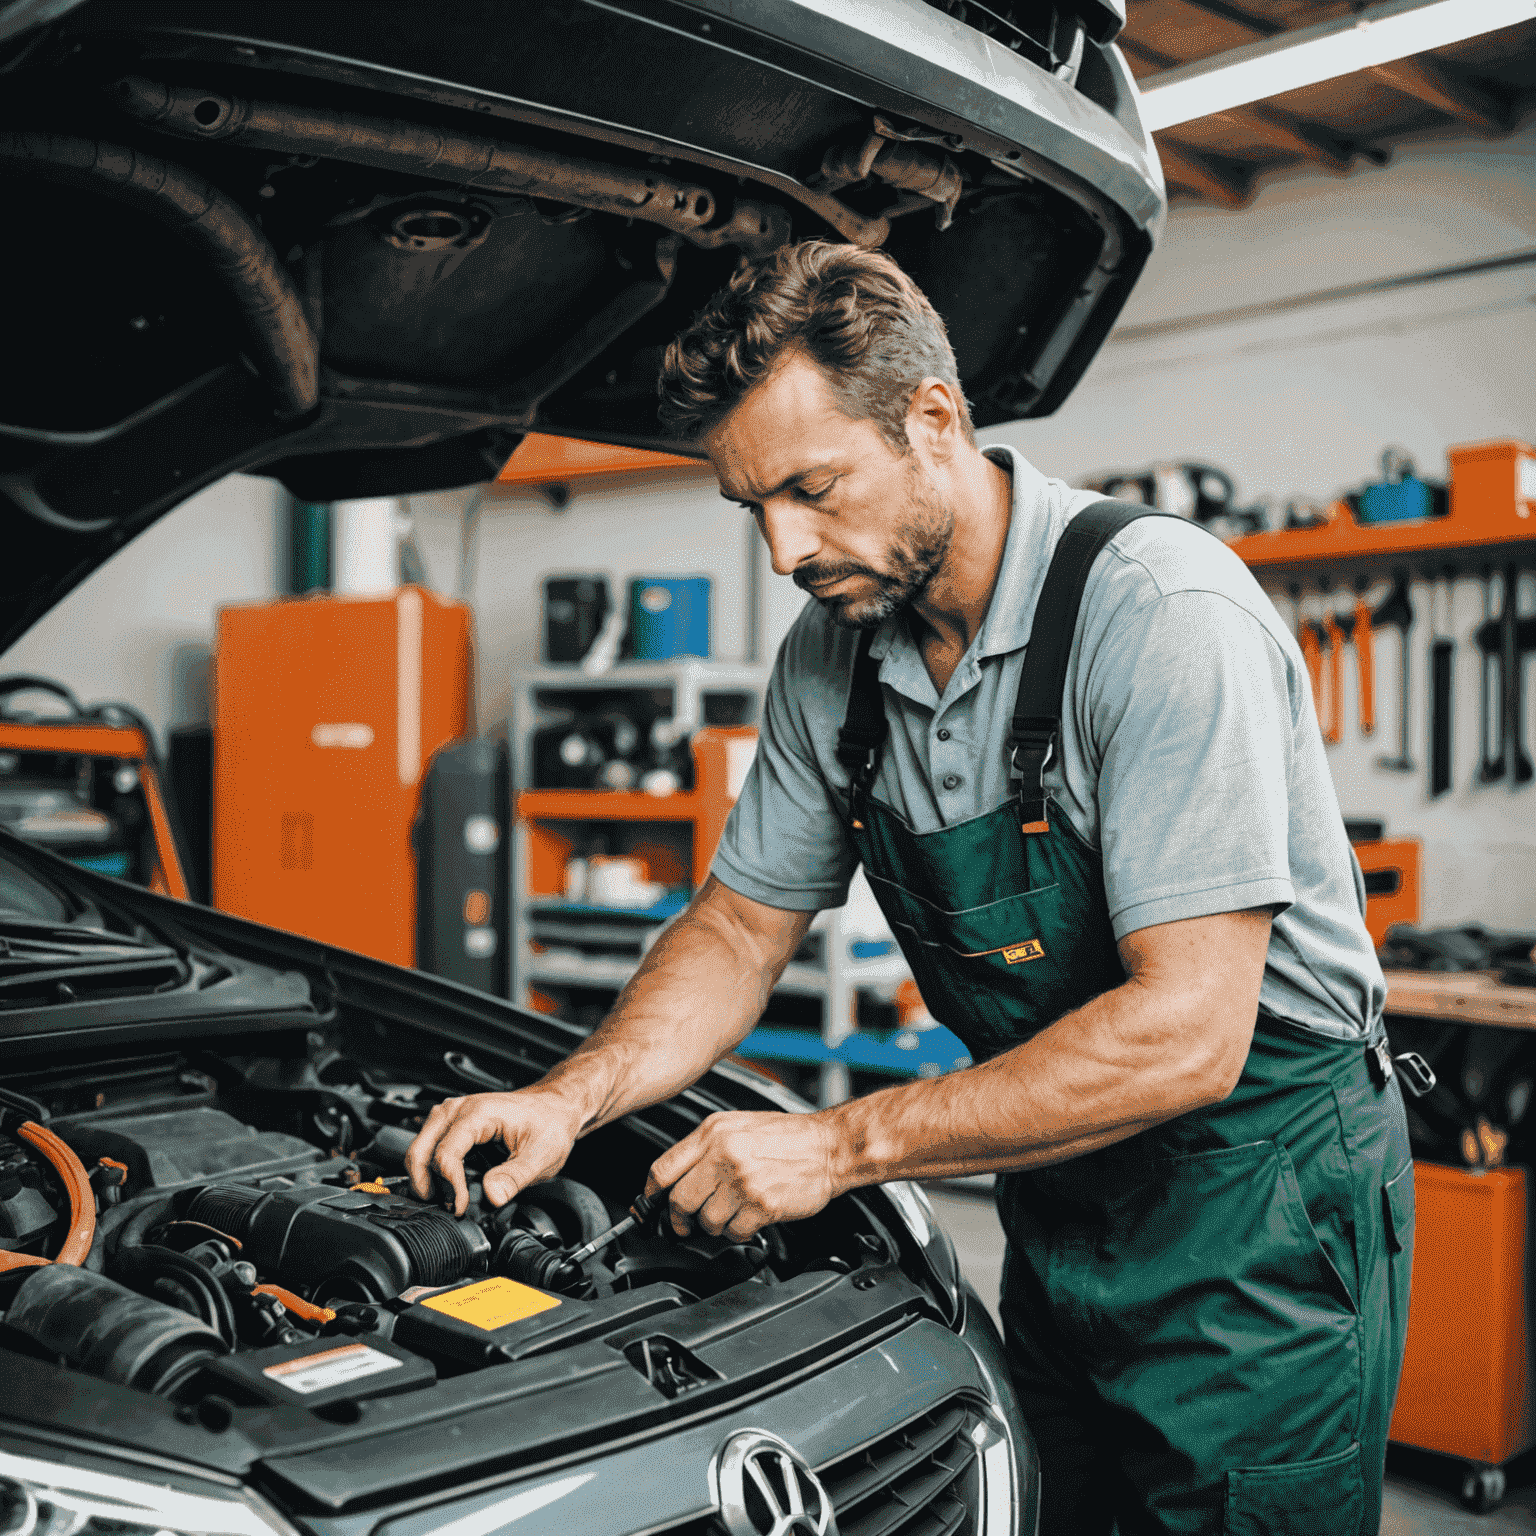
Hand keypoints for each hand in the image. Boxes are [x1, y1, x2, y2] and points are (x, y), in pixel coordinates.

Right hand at [405, 1089, 581, 1214]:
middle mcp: (458, 1109)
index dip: (451, 1187)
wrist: (555, 1107)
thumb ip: (514, 1178)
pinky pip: (428, 1147)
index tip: (462, 1207)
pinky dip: (431, 1170)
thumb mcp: (541, 1155)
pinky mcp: (452, 1123)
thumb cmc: (549, 1123)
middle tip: (446, 1207)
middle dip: (426, 1185)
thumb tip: (491, 1196)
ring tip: (446, 1200)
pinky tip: (447, 1186)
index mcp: (478, 1113)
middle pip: (419, 1151)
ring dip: (425, 1179)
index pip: (446, 1155)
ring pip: (419, 1150)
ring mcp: (452, 1114)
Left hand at [646, 1111, 841, 1241]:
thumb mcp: (738, 1125)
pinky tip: (748, 1216)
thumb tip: (676, 1176)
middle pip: (679, 1200)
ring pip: (706, 1221)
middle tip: (686, 1222)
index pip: (664, 1168)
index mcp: (713, 1132)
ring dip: (714, 1225)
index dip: (652, 1193)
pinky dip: (737, 1231)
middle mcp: (723, 1154)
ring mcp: (742, 1181)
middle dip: (681, 1217)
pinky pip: (733, 1232)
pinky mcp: (761, 1205)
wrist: (829, 1146)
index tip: (651, 1203)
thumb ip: (705, 1147)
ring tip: (730, 1212)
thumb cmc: (786, 1136)